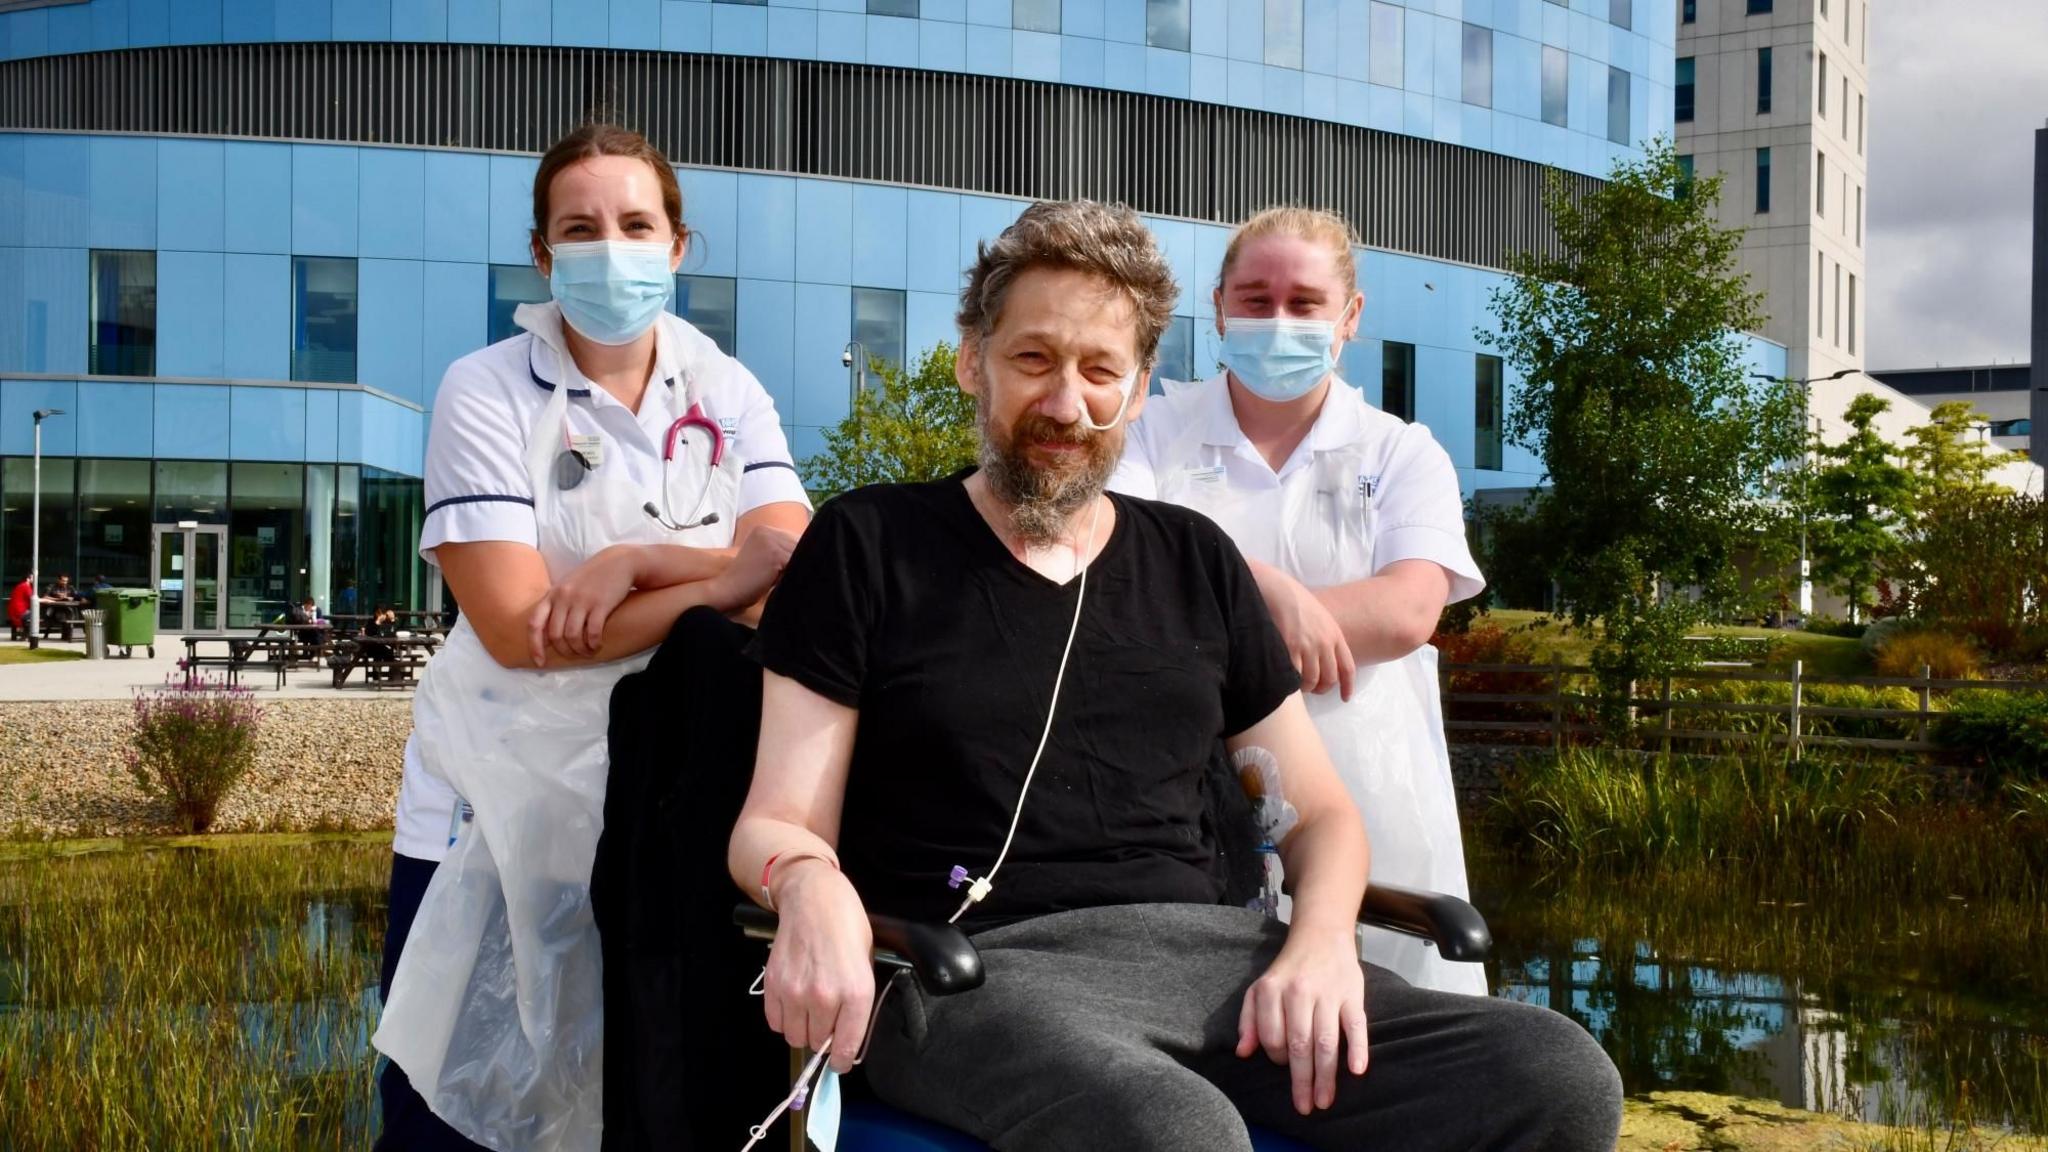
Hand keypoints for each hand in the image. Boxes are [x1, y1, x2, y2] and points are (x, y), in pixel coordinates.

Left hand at [527, 544, 642, 664]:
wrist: (619, 562)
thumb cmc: (592, 578)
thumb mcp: (568, 587)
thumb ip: (556, 605)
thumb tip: (547, 634)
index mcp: (552, 594)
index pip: (535, 624)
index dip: (534, 646)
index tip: (539, 662)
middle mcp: (564, 597)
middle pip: (555, 634)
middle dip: (565, 651)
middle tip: (574, 655)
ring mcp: (582, 600)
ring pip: (572, 636)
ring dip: (580, 649)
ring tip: (588, 651)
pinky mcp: (600, 604)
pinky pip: (592, 632)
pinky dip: (593, 643)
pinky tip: (597, 645)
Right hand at [708, 528, 797, 613]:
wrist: (729, 590)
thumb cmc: (748, 581)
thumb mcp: (765, 559)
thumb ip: (781, 551)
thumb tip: (809, 552)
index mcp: (763, 530)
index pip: (793, 537)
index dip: (801, 552)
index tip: (803, 564)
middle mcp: (766, 531)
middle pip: (798, 543)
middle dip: (802, 558)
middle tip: (804, 571)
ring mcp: (769, 540)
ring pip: (798, 553)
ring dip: (799, 566)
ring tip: (793, 577)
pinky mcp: (774, 553)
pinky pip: (795, 562)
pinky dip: (795, 572)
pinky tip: (789, 581)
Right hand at [762, 861, 875, 1073]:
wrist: (814, 897)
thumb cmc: (847, 926)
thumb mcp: (867, 962)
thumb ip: (858, 1002)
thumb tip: (846, 1035)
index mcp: (856, 992)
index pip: (845, 1047)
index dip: (842, 1060)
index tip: (839, 1062)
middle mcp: (825, 996)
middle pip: (818, 1044)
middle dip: (823, 1038)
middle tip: (827, 1018)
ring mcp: (796, 992)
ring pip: (794, 1036)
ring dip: (802, 1028)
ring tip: (809, 1008)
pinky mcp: (774, 984)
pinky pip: (775, 1021)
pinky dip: (783, 1018)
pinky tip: (793, 1000)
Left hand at [1236, 931, 1369, 1114]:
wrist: (1321, 935)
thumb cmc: (1288, 970)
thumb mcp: (1259, 988)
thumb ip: (1248, 1020)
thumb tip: (1243, 1053)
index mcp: (1272, 991)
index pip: (1272, 1037)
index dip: (1276, 1057)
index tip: (1284, 1066)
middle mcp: (1298, 992)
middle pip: (1299, 1044)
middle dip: (1301, 1080)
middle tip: (1305, 1107)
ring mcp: (1327, 993)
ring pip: (1325, 1041)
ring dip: (1325, 1075)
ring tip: (1324, 1101)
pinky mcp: (1352, 993)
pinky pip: (1356, 1024)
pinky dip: (1357, 1048)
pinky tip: (1356, 1070)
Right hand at [1252, 562, 1355, 700]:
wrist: (1279, 590)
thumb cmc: (1296, 601)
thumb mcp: (1321, 618)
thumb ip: (1326, 638)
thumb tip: (1324, 660)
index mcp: (1335, 635)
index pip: (1348, 667)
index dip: (1348, 686)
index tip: (1345, 698)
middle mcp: (1325, 642)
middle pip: (1330, 678)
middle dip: (1321, 689)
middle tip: (1312, 690)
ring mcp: (1308, 645)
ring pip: (1312, 680)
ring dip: (1305, 688)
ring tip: (1297, 685)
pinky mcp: (1290, 647)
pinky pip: (1294, 674)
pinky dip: (1291, 682)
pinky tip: (1286, 680)